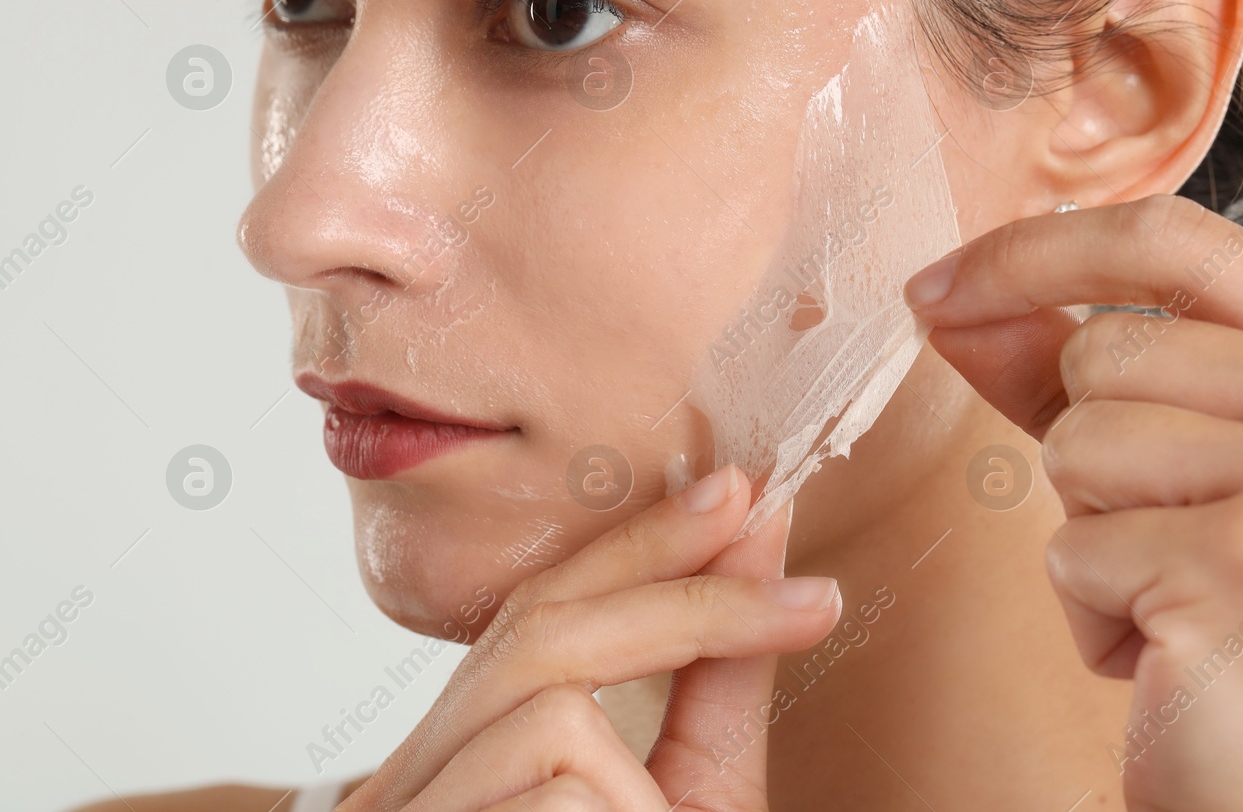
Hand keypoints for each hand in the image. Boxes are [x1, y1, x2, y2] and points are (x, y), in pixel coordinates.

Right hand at [339, 465, 840, 810]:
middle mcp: (418, 774)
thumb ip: (712, 690)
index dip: (637, 539)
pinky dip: (623, 808)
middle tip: (794, 574)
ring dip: (652, 722)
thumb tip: (764, 553)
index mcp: (476, 745)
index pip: (544, 608)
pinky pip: (555, 793)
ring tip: (698, 761)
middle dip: (675, 582)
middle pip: (539, 628)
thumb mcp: (678, 801)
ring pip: (543, 707)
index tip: (739, 492)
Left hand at [906, 195, 1242, 811]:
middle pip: (1101, 348)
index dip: (1031, 253)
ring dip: (1096, 538)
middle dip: (1092, 459)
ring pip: (1074, 440)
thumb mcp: (1212, 474)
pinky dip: (1096, 616)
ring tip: (1189, 605)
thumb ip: (1087, 372)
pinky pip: (1072, 547)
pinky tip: (1183, 660)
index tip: (938, 288)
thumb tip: (956, 300)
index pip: (1169, 239)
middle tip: (1186, 549)